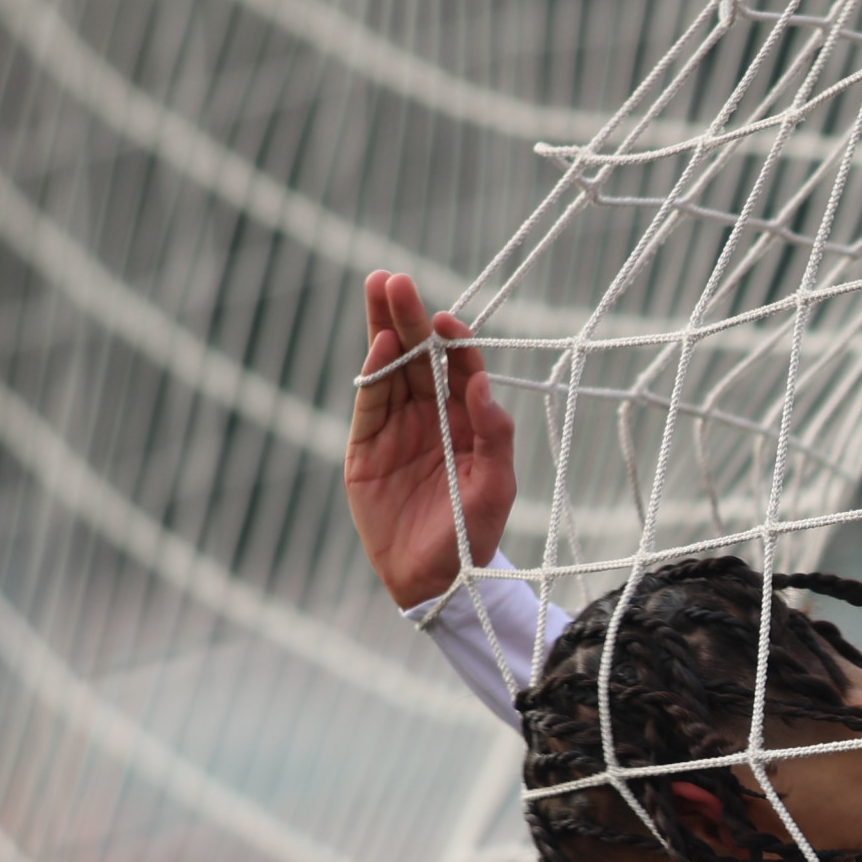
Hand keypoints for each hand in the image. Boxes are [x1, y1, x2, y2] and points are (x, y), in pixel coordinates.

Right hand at [344, 269, 519, 608]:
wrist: (433, 581)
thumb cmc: (472, 536)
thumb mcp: (496, 488)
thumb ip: (494, 435)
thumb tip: (480, 382)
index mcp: (466, 424)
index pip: (459, 371)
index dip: (454, 342)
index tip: (446, 319)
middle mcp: (430, 419)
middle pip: (419, 359)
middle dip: (409, 319)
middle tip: (395, 280)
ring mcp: (396, 430)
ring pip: (390, 370)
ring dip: (385, 330)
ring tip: (378, 288)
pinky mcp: (366, 447)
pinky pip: (369, 403)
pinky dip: (371, 374)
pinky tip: (377, 344)